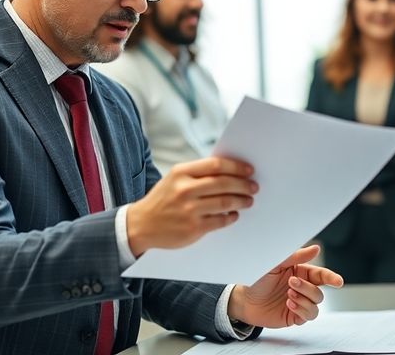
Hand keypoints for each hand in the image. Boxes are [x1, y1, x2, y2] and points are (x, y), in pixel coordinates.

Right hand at [126, 157, 256, 255]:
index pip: (216, 165)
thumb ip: (198, 174)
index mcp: (181, 172)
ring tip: (248, 200)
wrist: (141, 225)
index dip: (236, 167)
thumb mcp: (174, 179)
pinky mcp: (193, 228)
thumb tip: (230, 171)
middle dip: (243, 185)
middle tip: (254, 187)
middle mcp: (184, 189)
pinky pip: (220, 220)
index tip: (249, 170)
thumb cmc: (163, 199)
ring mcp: (189, 210)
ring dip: (241, 201)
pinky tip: (234, 214)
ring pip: (225, 202)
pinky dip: (231, 216)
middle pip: (224, 183)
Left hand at [227, 245, 343, 327]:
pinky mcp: (295, 316)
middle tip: (291, 284)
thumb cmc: (258, 279)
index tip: (338, 282)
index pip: (322, 275)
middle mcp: (303, 288)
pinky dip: (301, 310)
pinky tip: (289, 304)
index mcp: (301, 273)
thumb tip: (316, 248)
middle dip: (307, 288)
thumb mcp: (275, 264)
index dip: (332, 278)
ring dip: (304, 300)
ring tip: (289, 296)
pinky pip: (309, 316)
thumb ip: (295, 257)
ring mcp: (300, 302)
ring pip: (316, 304)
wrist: (245, 300)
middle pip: (319, 292)